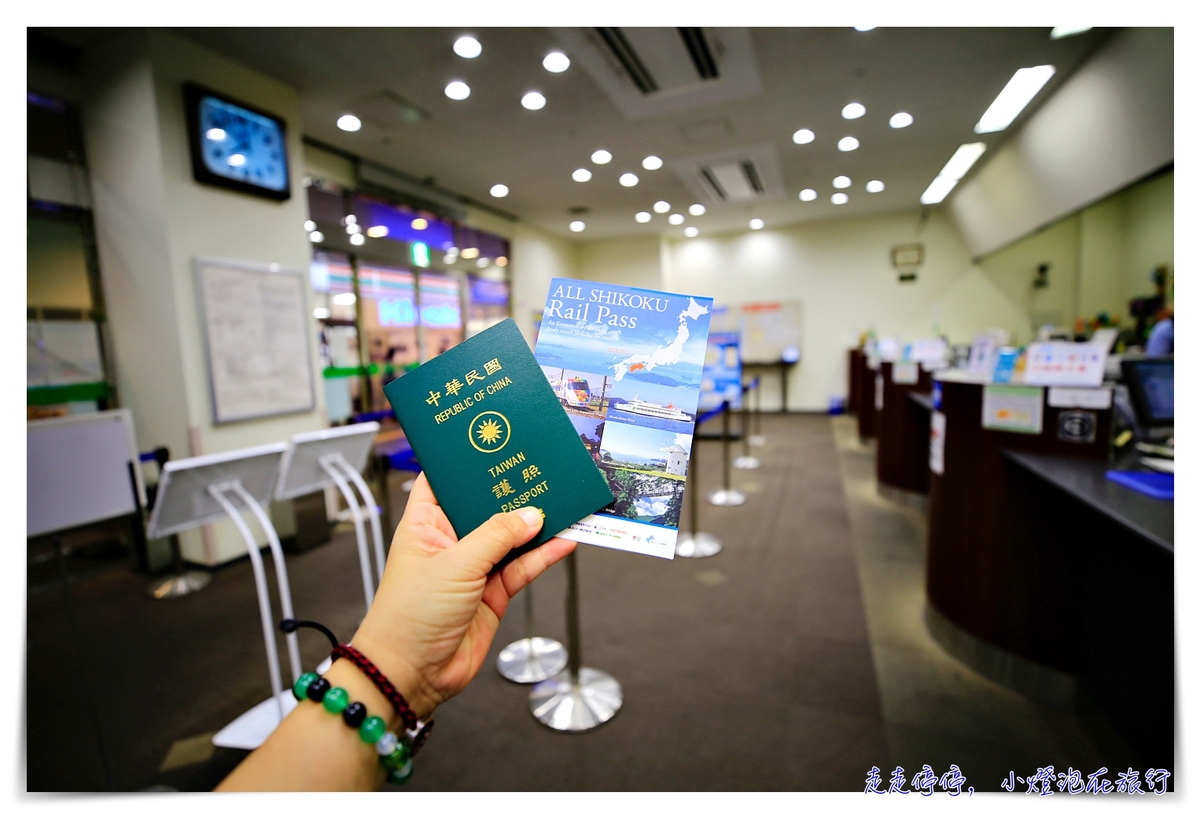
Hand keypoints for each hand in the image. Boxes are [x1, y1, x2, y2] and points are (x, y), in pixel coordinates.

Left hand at [350, 473, 575, 717]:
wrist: (411, 675)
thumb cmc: (409, 616)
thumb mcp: (455, 565)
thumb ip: (496, 537)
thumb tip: (531, 516)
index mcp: (425, 524)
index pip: (444, 481)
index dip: (466, 462)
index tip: (495, 443)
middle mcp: (448, 541)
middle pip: (486, 508)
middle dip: (512, 493)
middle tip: (542, 471)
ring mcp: (472, 568)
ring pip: (510, 538)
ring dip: (534, 525)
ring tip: (563, 503)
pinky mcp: (492, 594)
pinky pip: (522, 567)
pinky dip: (543, 555)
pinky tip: (563, 541)